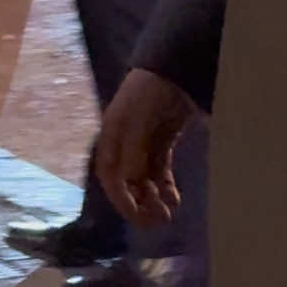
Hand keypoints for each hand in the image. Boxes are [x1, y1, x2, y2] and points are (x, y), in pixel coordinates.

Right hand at [96, 69, 198, 227]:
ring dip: (153, 199)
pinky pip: (160, 171)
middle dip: (139, 203)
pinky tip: (174, 198)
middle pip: (127, 181)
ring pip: (144, 179)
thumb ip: (134, 148)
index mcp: (112, 134)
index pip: (110, 175)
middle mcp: (125, 142)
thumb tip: (132, 181)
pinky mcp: (162, 141)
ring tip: (168, 213)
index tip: (135, 214)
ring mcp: (144, 142)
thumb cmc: (151, 89)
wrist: (176, 66)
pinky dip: (165, 187)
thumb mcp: (138, 117)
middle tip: (157, 220)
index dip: (120, 197)